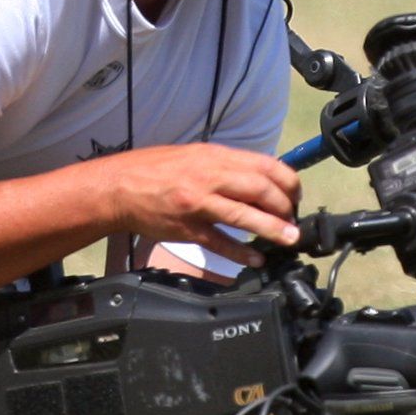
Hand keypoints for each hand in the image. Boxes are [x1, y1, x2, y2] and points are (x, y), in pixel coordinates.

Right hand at [98, 143, 299, 259]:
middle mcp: (208, 176)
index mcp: (214, 156)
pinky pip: (220, 242)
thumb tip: (259, 180)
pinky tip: (255, 258)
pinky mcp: (187, 228)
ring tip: (289, 239)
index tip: (295, 195)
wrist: (119, 187)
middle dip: (284, 206)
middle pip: (260, 188)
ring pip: (243, 214)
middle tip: (293, 220)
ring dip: (272, 228)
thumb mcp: (195, 156)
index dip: (287, 181)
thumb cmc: (156, 170)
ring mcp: (198, 203)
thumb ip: (226, 166)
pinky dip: (241, 252)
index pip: (264, 164)